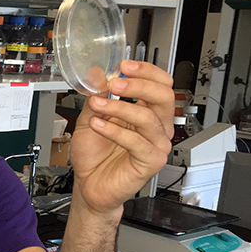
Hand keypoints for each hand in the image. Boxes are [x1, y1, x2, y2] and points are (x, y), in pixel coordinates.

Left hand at [69, 60, 174, 213]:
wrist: (88, 185)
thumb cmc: (93, 157)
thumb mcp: (90, 119)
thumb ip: (96, 97)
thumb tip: (97, 74)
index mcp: (147, 113)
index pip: (160, 84)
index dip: (146, 72)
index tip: (124, 66)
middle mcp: (155, 127)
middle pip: (164, 96)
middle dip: (138, 85)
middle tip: (114, 84)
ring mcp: (156, 145)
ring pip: (147, 118)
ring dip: (119, 108)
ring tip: (97, 106)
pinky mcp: (150, 162)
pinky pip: (137, 142)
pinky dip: (114, 131)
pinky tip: (98, 126)